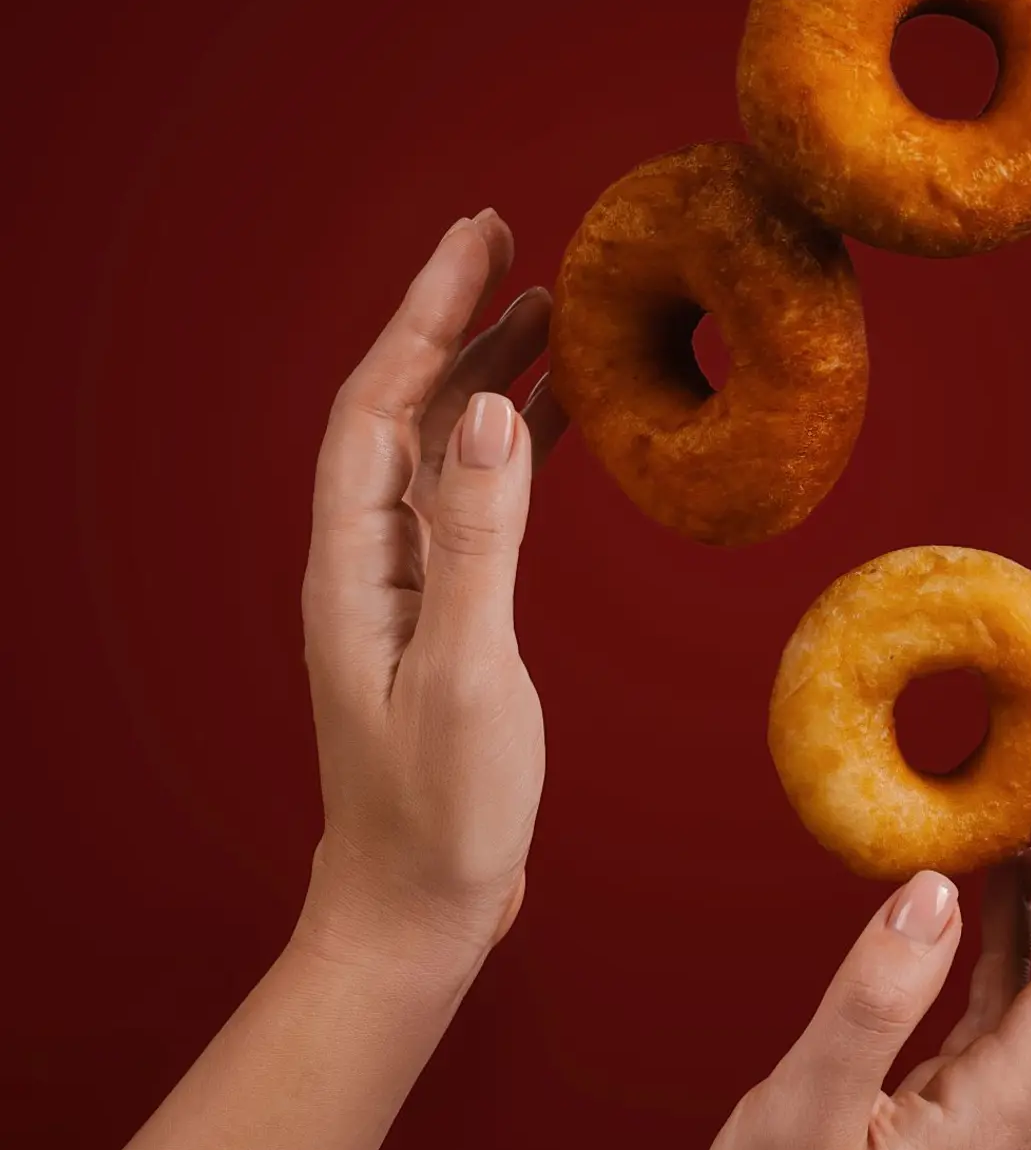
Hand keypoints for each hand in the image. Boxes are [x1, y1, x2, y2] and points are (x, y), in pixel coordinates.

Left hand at [296, 207, 566, 968]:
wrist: (417, 910)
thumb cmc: (440, 811)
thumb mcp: (466, 674)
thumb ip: (479, 542)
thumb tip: (492, 411)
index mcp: (354, 565)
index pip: (379, 405)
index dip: (425, 314)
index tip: (476, 240)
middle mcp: (369, 560)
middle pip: (403, 409)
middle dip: (452, 319)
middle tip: (508, 241)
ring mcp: (405, 586)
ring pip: (441, 450)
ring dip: (487, 374)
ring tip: (550, 310)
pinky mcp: (444, 615)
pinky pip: (475, 503)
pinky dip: (514, 447)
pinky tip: (555, 420)